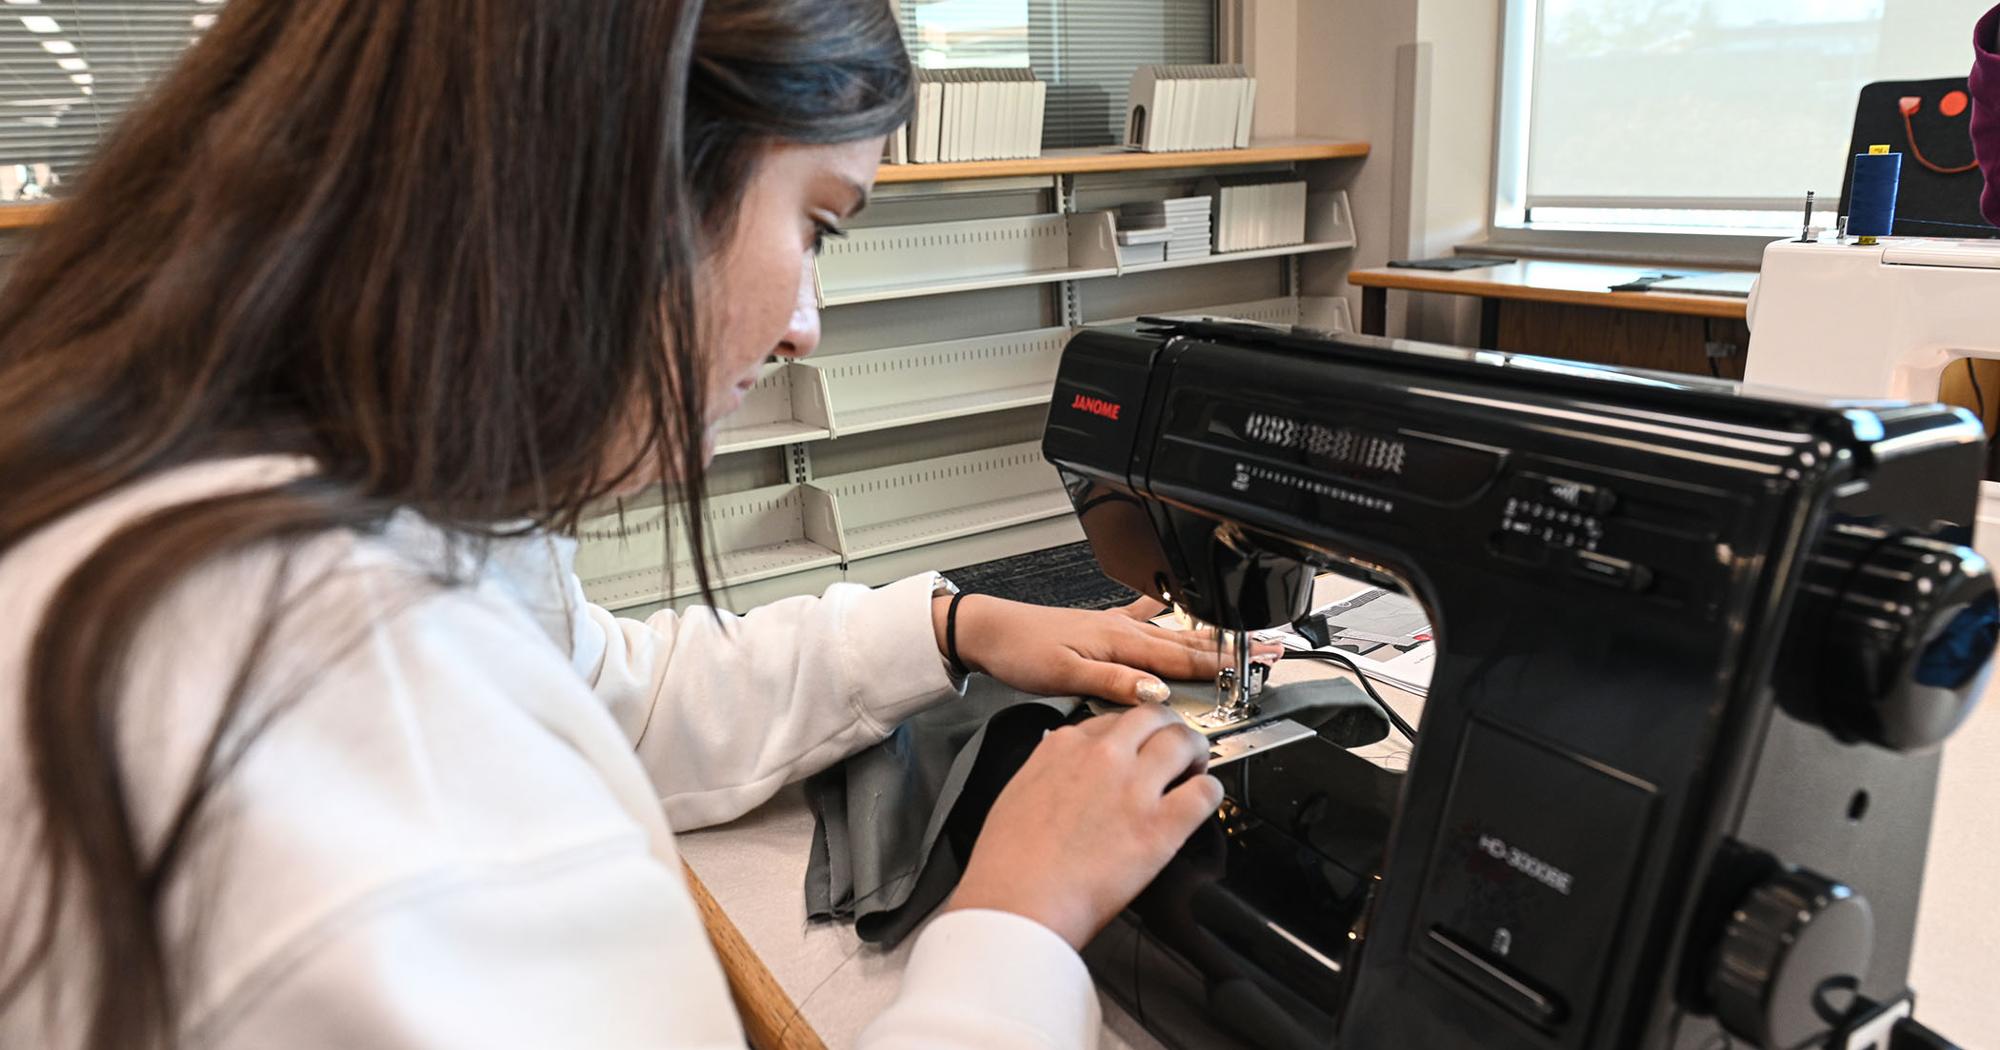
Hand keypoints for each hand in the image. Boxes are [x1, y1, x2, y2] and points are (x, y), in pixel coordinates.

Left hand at [933, 595, 1281, 704]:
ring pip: (1174, 633)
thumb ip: (1113, 684)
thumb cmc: (1021, 652)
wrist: (989, 631)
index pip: (1183, 660)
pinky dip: (1168, 617)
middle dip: (1231, 648)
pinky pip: (1146, 621)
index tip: (1257, 665)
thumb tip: (1155, 694)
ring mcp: (1114, 626)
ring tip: (1241, 636)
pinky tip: (1176, 608)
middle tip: (1269, 649)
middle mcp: (1123, 631)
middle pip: (1189, 643)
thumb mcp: (1065, 674)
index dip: (1224, 665)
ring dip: (1210, 636)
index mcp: (1120, 643)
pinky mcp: (1101, 628)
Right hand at [941, 703, 1221, 948]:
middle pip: (1153, 717)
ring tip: (1195, 768)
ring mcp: (1134, 787)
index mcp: (1063, 746)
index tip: (1136, 749)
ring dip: (1195, 751)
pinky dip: (1209, 792)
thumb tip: (1067, 776)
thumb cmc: (1009, 863)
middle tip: (1175, 749)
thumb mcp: (1019, 793)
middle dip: (1168, 728)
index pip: (1111, 720)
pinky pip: (1204, 792)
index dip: (1130, 736)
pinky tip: (1203, 800)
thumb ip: (1050, 773)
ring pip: (1183, 741)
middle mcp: (1102, 756)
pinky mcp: (1160, 825)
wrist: (1018, 901)